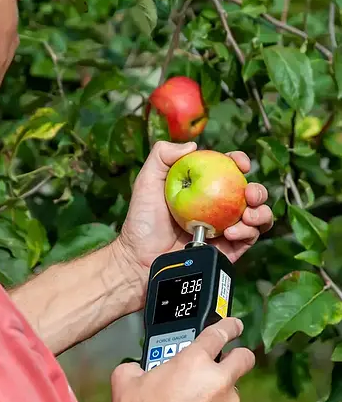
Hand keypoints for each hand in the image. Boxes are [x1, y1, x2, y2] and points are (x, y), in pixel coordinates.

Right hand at [111, 318, 254, 401]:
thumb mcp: (126, 383)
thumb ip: (135, 366)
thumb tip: (136, 369)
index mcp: (193, 362)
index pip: (219, 333)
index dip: (228, 324)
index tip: (233, 324)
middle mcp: (217, 381)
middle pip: (243, 357)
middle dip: (238, 353)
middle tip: (226, 356)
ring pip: (233, 387)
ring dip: (219, 387)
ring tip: (195, 395)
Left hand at [118, 141, 272, 271]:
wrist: (141, 256)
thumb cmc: (143, 219)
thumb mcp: (147, 180)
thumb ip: (162, 155)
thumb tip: (194, 144)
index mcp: (204, 188)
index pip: (228, 170)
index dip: (239, 162)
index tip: (241, 163)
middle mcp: (218, 207)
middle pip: (249, 194)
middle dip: (257, 190)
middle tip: (248, 194)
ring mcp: (225, 228)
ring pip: (257, 217)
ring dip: (260, 213)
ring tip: (246, 216)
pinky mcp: (228, 250)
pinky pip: (249, 239)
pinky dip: (247, 233)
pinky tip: (231, 232)